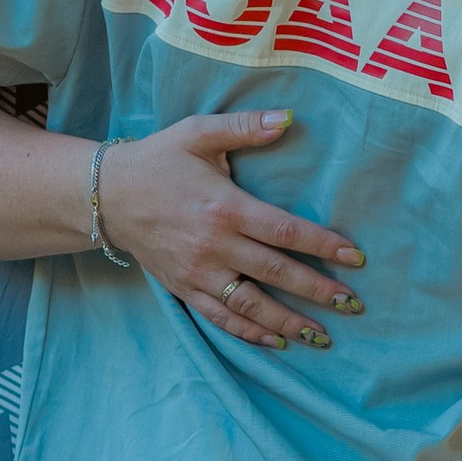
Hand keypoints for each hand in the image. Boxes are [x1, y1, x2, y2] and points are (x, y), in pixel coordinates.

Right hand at [95, 109, 366, 353]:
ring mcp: (198, 272)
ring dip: (290, 322)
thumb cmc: (158, 160)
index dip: (323, 245)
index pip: (285, 231)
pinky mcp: (183, 289)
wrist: (106, 195)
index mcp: (225, 207)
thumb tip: (287, 118)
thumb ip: (244, 128)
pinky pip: (221, 318)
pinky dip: (250, 333)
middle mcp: (214, 245)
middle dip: (318, 290)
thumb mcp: (197, 133)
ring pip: (251, 305)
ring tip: (323, 336)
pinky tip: (278, 342)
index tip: (355, 258)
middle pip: (276, 273)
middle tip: (353, 304)